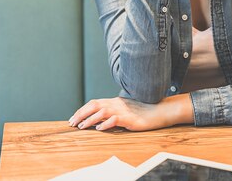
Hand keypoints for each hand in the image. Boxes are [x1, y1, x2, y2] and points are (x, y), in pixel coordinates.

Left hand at [68, 94, 193, 131]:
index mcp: (114, 101)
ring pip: (101, 112)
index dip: (82, 110)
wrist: (160, 110)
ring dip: (89, 120)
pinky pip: (115, 119)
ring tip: (81, 127)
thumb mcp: (126, 109)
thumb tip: (101, 118)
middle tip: (72, 123)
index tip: (73, 118)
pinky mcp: (129, 118)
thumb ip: (114, 111)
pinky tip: (99, 129)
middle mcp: (116, 104)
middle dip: (81, 114)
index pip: (94, 103)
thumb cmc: (143, 111)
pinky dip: (105, 124)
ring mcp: (123, 110)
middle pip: (94, 105)